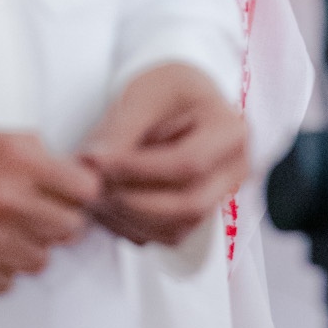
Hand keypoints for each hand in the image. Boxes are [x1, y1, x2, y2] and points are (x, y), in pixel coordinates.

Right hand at [0, 129, 100, 297]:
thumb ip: (29, 149)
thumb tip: (66, 167)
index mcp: (17, 160)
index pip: (86, 188)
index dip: (80, 193)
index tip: (71, 195)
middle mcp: (10, 201)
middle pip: (71, 227)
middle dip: (59, 222)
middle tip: (38, 215)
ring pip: (43, 258)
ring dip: (28, 247)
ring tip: (2, 231)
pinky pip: (10, 280)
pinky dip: (0, 269)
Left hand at [79, 63, 248, 246]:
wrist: (177, 100)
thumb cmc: (166, 90)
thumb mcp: (143, 96)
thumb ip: (120, 131)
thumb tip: (93, 166)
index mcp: (230, 132)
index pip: (188, 163)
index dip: (138, 170)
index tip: (97, 162)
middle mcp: (235, 170)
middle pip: (189, 205)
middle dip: (133, 200)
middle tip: (92, 185)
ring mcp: (220, 197)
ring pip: (177, 228)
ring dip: (129, 218)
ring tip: (94, 193)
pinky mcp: (199, 215)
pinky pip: (167, 236)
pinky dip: (133, 227)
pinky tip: (108, 204)